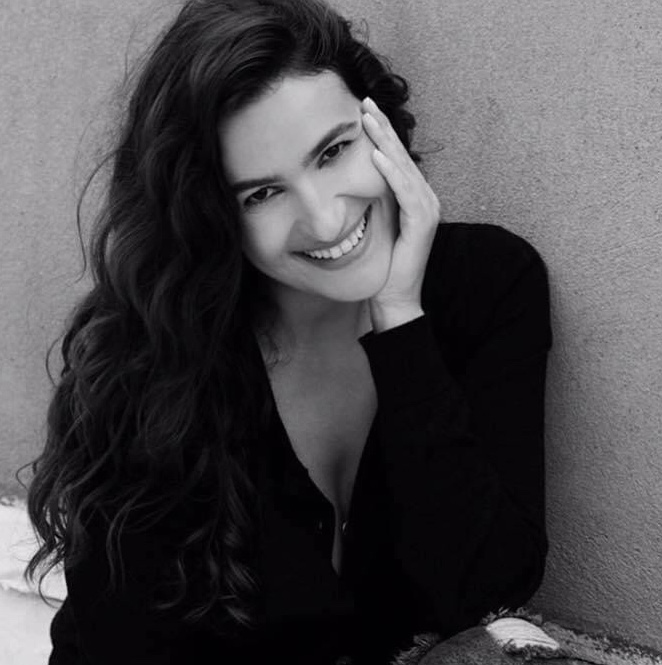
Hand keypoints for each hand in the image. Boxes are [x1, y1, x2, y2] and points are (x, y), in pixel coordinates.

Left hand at [361, 97, 439, 331]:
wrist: (394, 296)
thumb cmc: (383, 264)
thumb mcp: (377, 224)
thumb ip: (375, 200)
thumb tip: (355, 178)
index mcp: (415, 197)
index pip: (396, 159)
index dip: (382, 134)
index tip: (364, 111)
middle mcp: (425, 198)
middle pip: (401, 156)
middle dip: (383, 127)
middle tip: (365, 102)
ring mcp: (427, 209)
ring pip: (403, 168)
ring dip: (385, 141)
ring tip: (368, 119)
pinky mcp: (422, 222)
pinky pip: (405, 192)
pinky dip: (391, 173)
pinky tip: (377, 155)